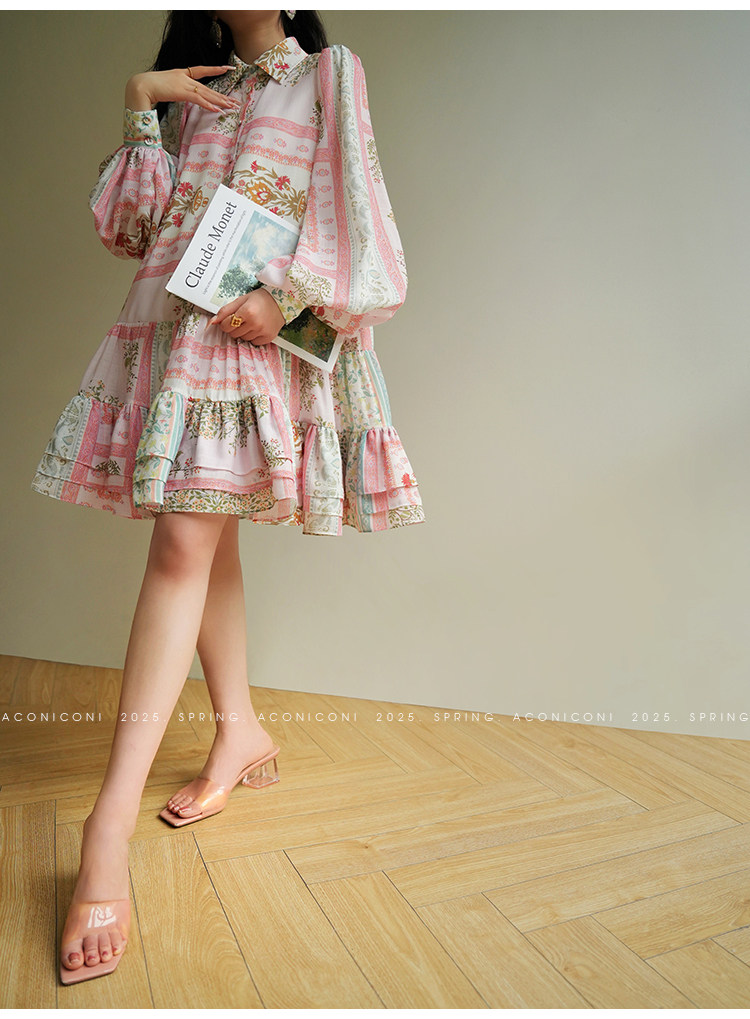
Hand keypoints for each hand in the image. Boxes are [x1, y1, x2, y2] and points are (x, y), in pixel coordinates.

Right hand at [125, 66, 240, 112]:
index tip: (227, 68)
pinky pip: (199, 100)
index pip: (202, 70)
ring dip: (219, 101)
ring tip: (231, 106)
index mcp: (182, 74)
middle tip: (235, 102)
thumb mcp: (166, 86)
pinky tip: (218, 109)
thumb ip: (176, 90)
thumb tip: (179, 95)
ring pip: (206, 94)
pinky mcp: (182, 92)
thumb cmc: (150, 87)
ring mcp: (184, 84)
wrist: (142, 85)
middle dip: (222, 96)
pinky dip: (209, 105)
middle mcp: (186, 78)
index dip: (215, 69)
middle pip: (208, 88)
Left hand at [209, 290, 285, 345]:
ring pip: (242, 339)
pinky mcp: (268, 338)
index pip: (226, 325)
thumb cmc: (260, 299)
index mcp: (247, 311)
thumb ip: (225, 311)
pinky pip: (253, 343)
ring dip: (243, 332)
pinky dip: (252, 337)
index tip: (230, 319)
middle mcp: (255, 323)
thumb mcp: (241, 300)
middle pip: (233, 334)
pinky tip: (257, 328)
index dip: (225, 322)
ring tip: (250, 323)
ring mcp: (262, 332)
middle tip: (240, 320)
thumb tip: (212, 322)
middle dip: (233, 327)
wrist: (281, 302)